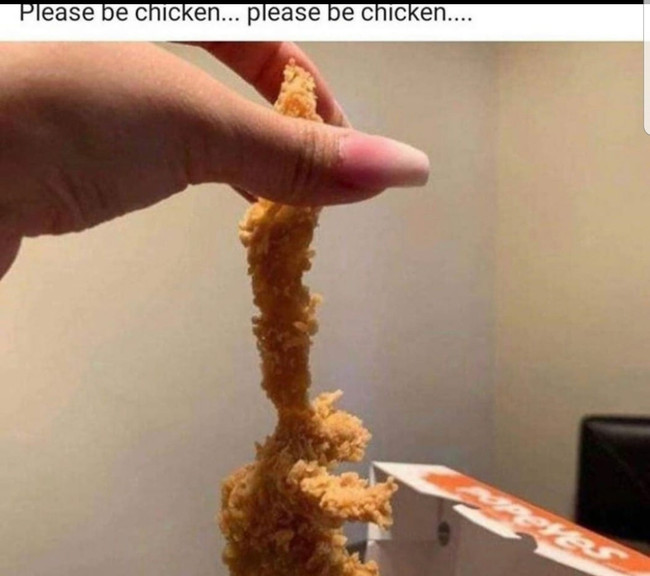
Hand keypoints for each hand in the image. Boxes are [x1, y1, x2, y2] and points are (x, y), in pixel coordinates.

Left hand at [0, 42, 428, 277]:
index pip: (263, 35)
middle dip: (280, 124)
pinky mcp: (62, 127)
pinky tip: (207, 194)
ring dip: (242, 150)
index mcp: (159, 11)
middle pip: (233, 68)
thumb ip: (294, 151)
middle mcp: (121, 38)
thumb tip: (402, 169)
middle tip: (308, 183)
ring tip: (272, 200)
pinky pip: (150, 132)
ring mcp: (88, 76)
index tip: (339, 156)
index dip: (309, 91)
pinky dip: (192, 164)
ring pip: (193, 102)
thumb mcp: (191, 122)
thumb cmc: (53, 115)